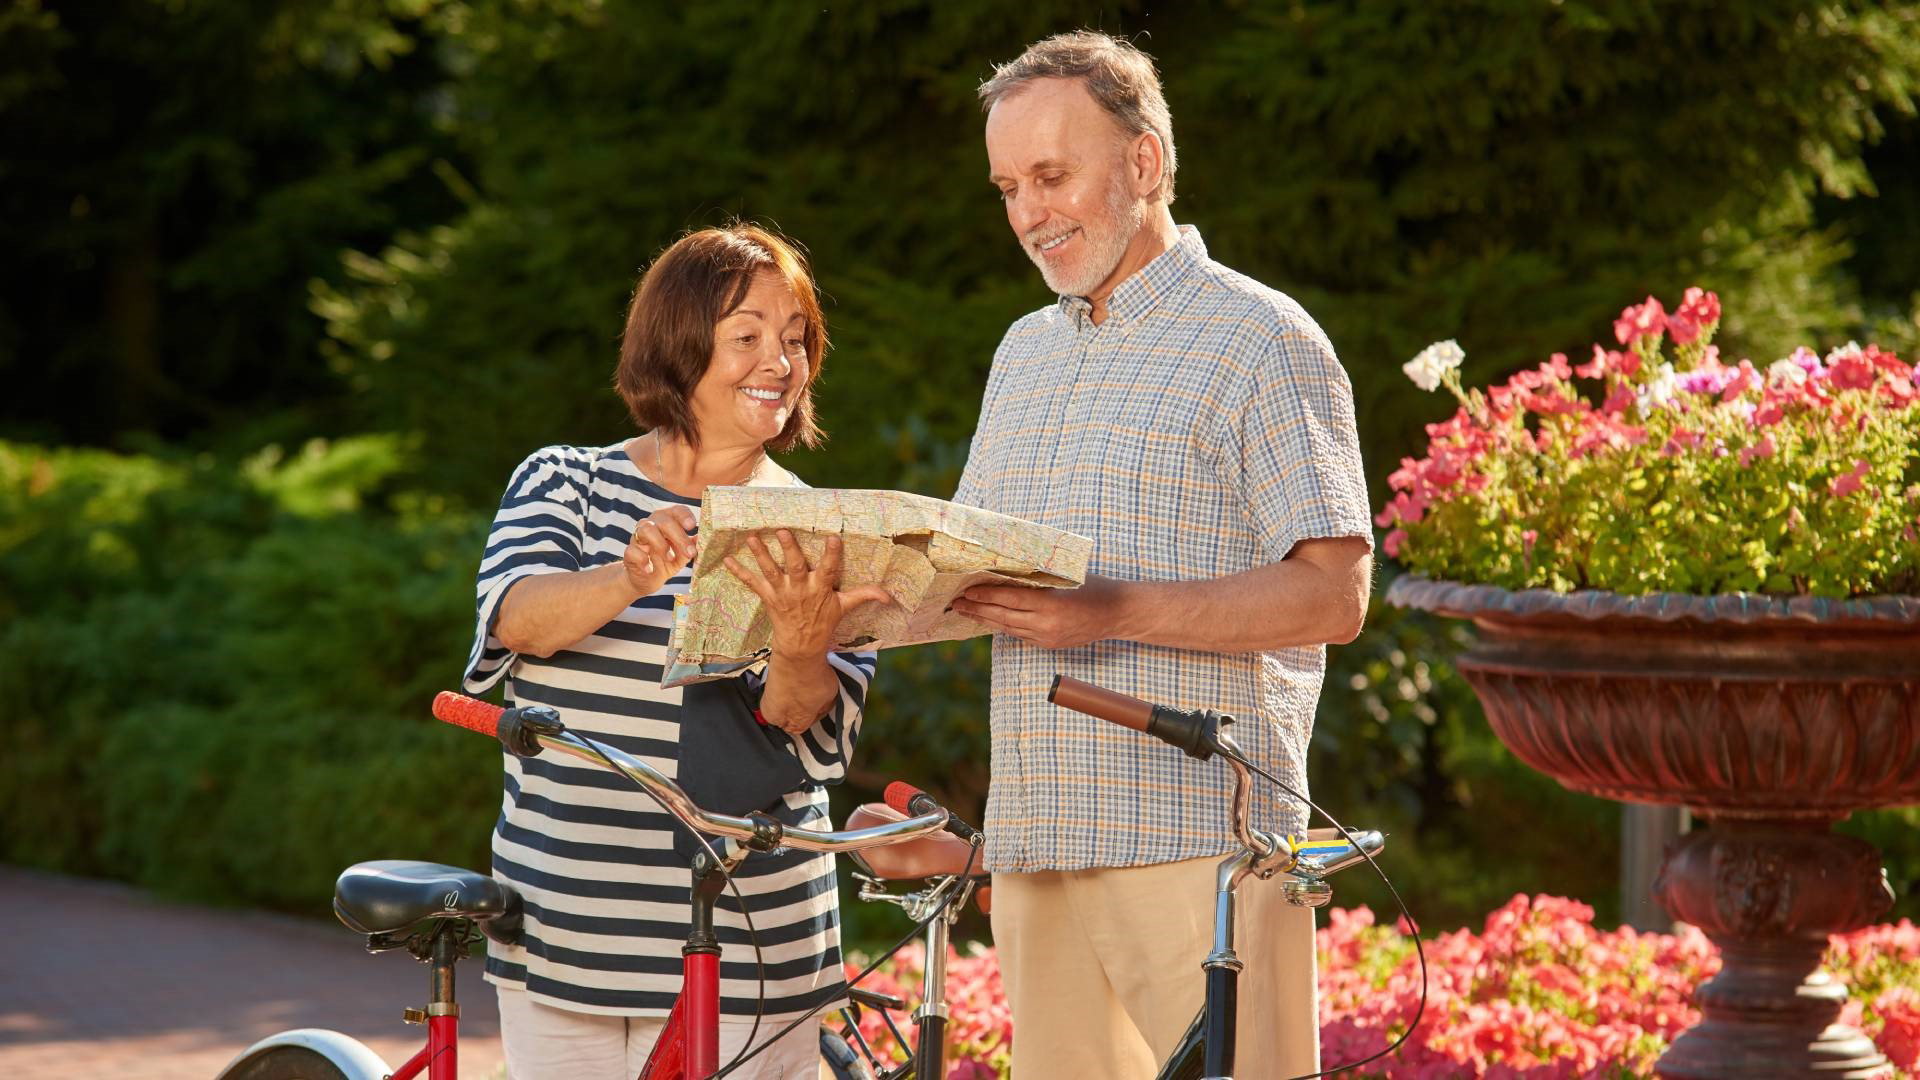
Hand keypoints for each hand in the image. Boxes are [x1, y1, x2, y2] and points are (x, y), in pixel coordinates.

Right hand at [623, 506, 697, 595]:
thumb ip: (692, 546)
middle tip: (690, 552)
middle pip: (664, 520)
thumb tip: (704, 537)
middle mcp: (651, 524)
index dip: (684, 516)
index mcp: (667, 521)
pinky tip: (650, 569)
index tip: (692, 526)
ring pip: (646, 529)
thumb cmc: (667, 562)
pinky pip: (632, 550)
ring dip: (661, 544)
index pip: (676, 510)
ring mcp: (638, 537)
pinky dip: (643, 560)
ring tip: (670, 558)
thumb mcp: (683, 555)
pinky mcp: (629, 552)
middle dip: (679, 536)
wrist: (647, 580)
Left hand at [724, 530, 891, 660]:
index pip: (829, 568)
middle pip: (795, 566)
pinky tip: (727, 560)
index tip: (833, 537)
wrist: (801, 646)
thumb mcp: (844, 608)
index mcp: (821, 588)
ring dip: (760, 554)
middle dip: (789, 549)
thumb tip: (889, 594)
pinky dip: (739, 572)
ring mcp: (783, 593)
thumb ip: (864, 595)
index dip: (832, 554)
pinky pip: (752, 583)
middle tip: (782, 531)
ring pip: (771, 571)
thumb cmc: (823, 622)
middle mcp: (801, 589)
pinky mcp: (768, 597)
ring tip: (752, 537)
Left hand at [950, 574, 1129, 649]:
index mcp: (1050, 604)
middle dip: (977, 609)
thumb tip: (1008, 567)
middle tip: (956, 603)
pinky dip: (1003, 626)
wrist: (1118, 613)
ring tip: (967, 612)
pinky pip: (1020, 635)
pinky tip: (990, 619)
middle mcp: (1046, 624)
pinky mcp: (1049, 644)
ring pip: (1008, 628)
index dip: (985, 596)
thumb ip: (1039, 577)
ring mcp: (1047, 637)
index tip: (966, 591)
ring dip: (986, 619)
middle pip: (1003, 617)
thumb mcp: (1067, 576)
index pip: (1009, 599)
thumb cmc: (1094, 586)